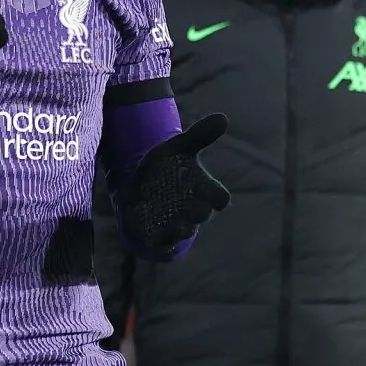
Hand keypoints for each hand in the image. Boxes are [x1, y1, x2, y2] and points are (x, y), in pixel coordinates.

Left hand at [121, 112, 231, 254]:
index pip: (219, 198)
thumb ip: (200, 134)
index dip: (217, 197)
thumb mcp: (180, 146)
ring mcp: (177, 224)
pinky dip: (161, 248)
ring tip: (172, 226)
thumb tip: (223, 117)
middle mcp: (194, 210)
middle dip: (196, 212)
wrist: (141, 181)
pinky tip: (153, 241)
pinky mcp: (158, 234)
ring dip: (179, 230)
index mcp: (205, 190)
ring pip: (183, 232)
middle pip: (201, 215)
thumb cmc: (167, 164)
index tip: (213, 193)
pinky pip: (164, 247)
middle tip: (188, 206)